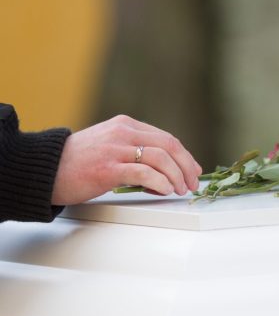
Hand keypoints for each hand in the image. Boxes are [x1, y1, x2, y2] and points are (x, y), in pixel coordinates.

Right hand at [51, 115, 201, 204]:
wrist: (46, 169)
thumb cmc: (79, 162)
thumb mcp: (110, 146)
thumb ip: (135, 151)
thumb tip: (165, 172)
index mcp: (126, 125)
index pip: (166, 138)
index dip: (185, 156)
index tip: (194, 171)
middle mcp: (123, 133)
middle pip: (169, 145)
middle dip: (186, 166)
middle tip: (192, 184)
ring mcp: (115, 149)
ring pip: (159, 158)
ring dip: (176, 176)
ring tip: (180, 190)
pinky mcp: (107, 168)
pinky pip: (143, 172)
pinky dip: (160, 182)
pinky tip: (166, 190)